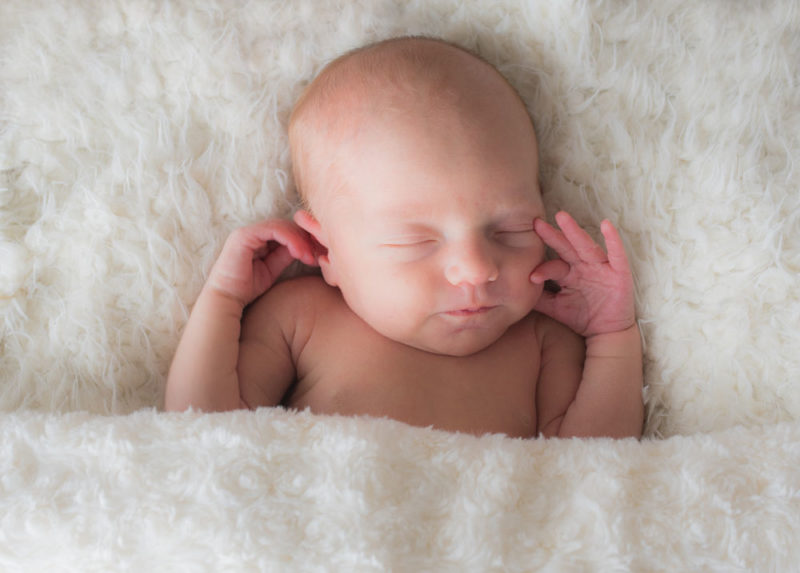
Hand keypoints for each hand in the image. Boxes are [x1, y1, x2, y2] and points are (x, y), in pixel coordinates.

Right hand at [206, 219, 317, 306]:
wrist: (227, 299)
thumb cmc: (247, 288)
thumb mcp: (273, 269)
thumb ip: (286, 255)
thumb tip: (305, 248)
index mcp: (260, 239)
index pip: (288, 231)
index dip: (305, 240)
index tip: (320, 254)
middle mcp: (254, 232)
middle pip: (287, 226)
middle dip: (306, 238)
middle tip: (320, 253)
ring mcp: (248, 232)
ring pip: (283, 226)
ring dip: (300, 240)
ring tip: (310, 256)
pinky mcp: (244, 235)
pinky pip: (273, 230)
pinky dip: (290, 239)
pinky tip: (299, 253)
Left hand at [530, 211, 634, 336]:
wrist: (606, 333)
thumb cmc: (581, 316)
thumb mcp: (556, 307)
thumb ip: (538, 298)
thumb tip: (514, 291)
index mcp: (568, 273)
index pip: (553, 265)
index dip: (544, 269)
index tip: (532, 276)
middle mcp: (582, 266)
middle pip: (566, 247)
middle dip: (552, 235)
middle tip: (536, 223)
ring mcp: (600, 267)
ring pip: (586, 246)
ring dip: (574, 231)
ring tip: (562, 217)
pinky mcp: (619, 272)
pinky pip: (616, 253)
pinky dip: (612, 239)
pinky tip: (606, 225)